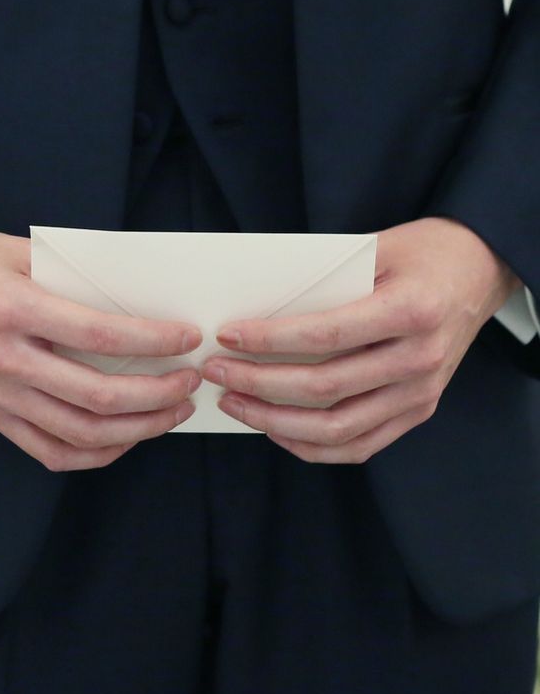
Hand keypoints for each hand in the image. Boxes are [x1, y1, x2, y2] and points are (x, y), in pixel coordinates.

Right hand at [0, 212, 202, 471]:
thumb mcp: (19, 249)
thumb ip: (73, 275)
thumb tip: (140, 299)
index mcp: (13, 308)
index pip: (101, 336)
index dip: (154, 341)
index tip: (188, 338)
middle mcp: (2, 358)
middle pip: (98, 395)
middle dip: (158, 393)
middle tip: (190, 380)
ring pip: (80, 433)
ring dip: (137, 428)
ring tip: (171, 412)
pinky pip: (49, 450)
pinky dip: (94, 452)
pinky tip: (123, 437)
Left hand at [202, 217, 520, 463]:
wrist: (479, 271)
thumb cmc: (419, 253)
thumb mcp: (374, 248)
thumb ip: (322, 277)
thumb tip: (252, 305)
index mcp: (410, 311)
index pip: (326, 335)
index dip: (270, 340)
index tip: (225, 337)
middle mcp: (419, 359)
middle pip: (324, 387)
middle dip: (257, 383)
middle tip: (213, 371)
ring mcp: (421, 393)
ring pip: (337, 427)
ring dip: (274, 421)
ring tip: (231, 402)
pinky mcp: (418, 412)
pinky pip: (358, 444)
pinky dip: (310, 445)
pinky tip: (272, 428)